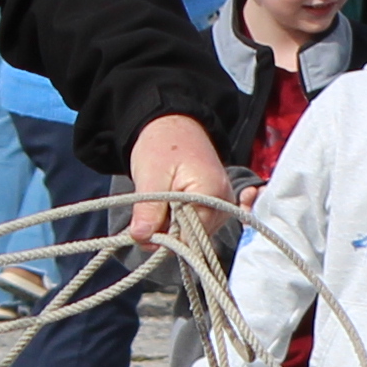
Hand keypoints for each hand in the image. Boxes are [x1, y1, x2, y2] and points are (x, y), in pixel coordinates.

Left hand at [122, 112, 227, 248]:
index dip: (164, 239)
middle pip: (194, 238)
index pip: (190, 236)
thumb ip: (148, 208)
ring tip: (159, 205)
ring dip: (172, 227)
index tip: (142, 231)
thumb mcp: (150, 175)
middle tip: (146, 216)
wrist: (174, 127)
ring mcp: (223, 206)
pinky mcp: (217, 207)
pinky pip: (197, 226)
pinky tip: (169, 207)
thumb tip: (141, 237)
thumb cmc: (162, 146)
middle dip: (167, 233)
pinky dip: (179, 222)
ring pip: (194, 235)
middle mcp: (224, 203)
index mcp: (212, 193)